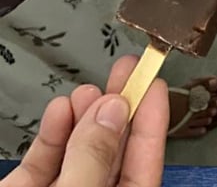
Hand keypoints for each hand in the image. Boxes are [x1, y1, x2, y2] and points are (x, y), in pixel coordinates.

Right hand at [2, 55, 167, 186]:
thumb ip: (92, 157)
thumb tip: (111, 111)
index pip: (145, 163)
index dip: (152, 122)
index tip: (155, 84)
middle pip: (112, 150)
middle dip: (119, 107)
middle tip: (127, 70)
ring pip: (78, 150)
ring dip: (85, 114)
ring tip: (88, 90)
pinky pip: (44, 158)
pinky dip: (53, 130)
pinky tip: (61, 108)